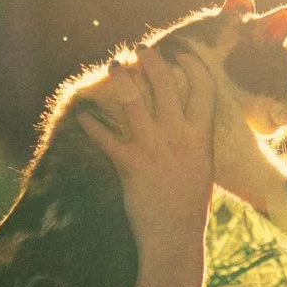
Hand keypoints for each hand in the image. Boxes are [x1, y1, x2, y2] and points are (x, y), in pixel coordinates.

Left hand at [78, 47, 215, 252]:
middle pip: (166, 83)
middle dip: (153, 60)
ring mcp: (153, 148)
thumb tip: (185, 120)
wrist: (175, 237)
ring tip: (114, 65)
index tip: (182, 52)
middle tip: (141, 49)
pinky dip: (92, 126)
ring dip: (121, 78)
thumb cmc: (190, 205)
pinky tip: (83, 117)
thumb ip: (193, 140)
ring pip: (134, 100)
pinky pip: (106, 138)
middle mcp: (178, 136)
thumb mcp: (202, 166)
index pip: (203, 88)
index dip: (193, 64)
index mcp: (200, 137)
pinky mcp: (129, 164)